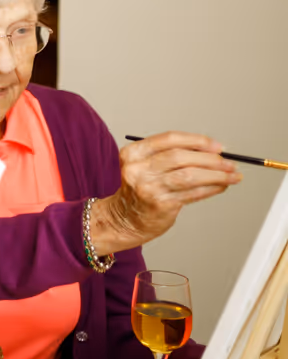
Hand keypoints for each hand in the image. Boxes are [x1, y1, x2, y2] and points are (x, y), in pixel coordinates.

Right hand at [89, 132, 239, 255]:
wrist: (125, 218)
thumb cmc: (141, 189)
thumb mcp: (147, 166)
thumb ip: (172, 156)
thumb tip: (212, 152)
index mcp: (133, 153)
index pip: (169, 139)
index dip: (197, 141)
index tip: (217, 146)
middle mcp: (138, 169)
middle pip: (181, 156)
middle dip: (210, 159)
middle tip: (229, 162)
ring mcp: (148, 187)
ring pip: (190, 175)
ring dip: (217, 175)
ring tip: (233, 175)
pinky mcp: (160, 205)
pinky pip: (193, 193)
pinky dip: (211, 189)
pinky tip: (221, 186)